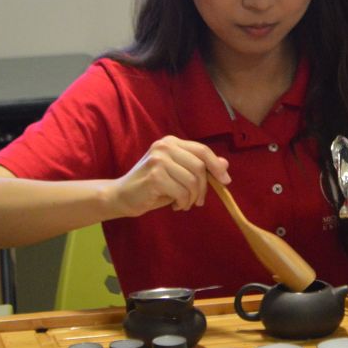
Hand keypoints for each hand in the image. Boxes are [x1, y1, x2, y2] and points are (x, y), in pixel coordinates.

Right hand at [110, 135, 230, 216]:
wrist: (122, 196)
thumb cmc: (151, 186)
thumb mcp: (177, 174)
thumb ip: (198, 167)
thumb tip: (225, 164)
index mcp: (171, 142)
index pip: (202, 150)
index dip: (216, 166)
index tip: (226, 181)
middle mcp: (165, 146)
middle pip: (199, 167)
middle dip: (204, 188)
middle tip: (198, 201)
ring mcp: (159, 160)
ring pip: (192, 181)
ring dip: (192, 198)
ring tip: (184, 204)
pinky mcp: (154, 176)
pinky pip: (181, 192)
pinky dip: (183, 203)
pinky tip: (175, 205)